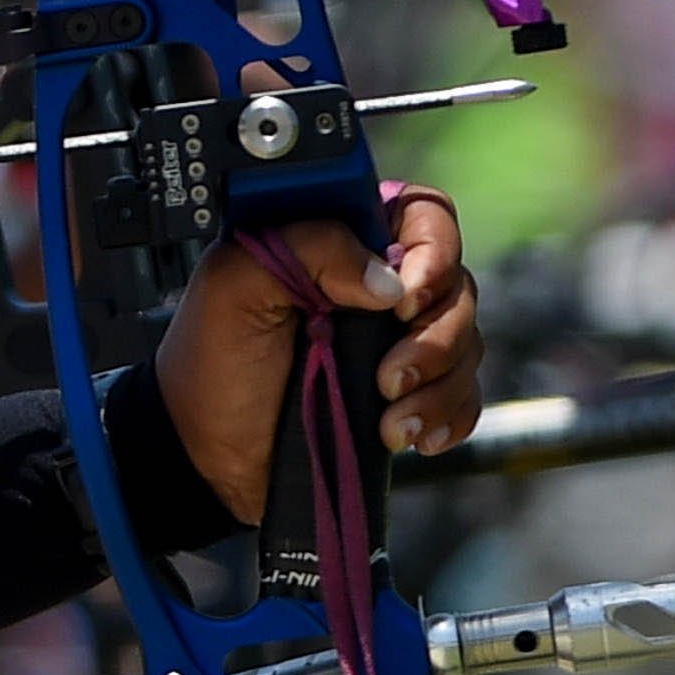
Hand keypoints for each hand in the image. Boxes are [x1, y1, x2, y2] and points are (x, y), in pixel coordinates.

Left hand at [151, 183, 479, 521]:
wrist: (207, 456)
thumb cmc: (212, 362)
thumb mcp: (233, 285)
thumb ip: (305, 248)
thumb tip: (385, 278)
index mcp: (341, 242)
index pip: (423, 217)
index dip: (431, 253)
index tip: (403, 302)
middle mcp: (378, 285)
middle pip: (457, 286)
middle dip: (434, 339)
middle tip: (388, 378)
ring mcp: (398, 341)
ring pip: (467, 343)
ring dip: (439, 388)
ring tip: (391, 424)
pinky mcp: (409, 393)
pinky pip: (464, 395)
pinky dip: (450, 417)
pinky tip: (415, 439)